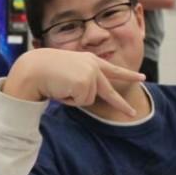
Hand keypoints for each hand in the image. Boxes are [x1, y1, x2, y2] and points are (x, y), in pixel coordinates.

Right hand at [3, 49, 144, 116]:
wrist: (34, 69)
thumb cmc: (45, 72)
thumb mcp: (68, 73)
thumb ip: (82, 80)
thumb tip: (88, 96)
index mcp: (90, 60)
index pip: (112, 69)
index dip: (128, 75)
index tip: (142, 78)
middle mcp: (93, 65)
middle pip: (109, 91)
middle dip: (121, 105)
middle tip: (132, 114)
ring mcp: (90, 74)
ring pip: (88, 100)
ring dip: (73, 99)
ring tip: (61, 86)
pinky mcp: (85, 82)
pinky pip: (81, 102)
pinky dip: (69, 100)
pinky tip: (61, 88)